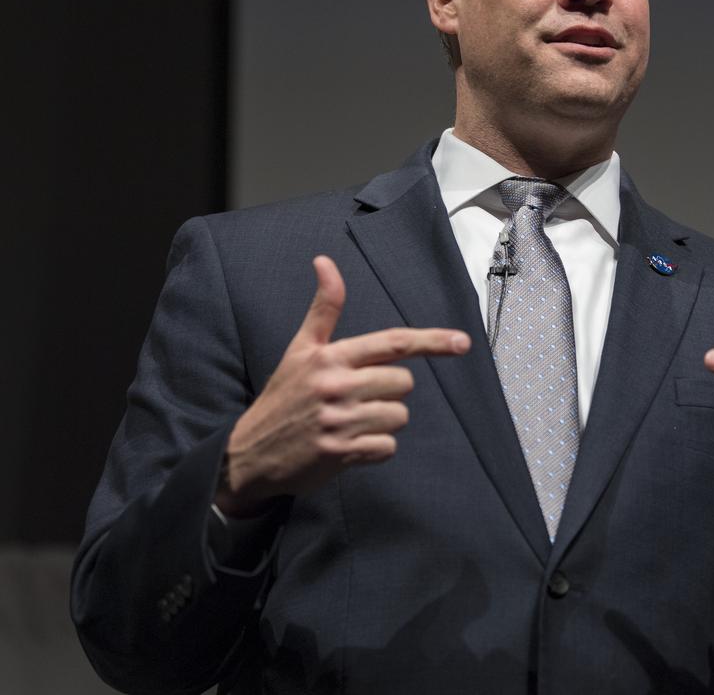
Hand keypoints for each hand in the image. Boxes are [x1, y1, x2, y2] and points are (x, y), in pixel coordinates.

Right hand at [216, 255, 470, 515]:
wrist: (250, 453)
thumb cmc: (284, 397)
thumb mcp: (300, 349)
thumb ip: (323, 308)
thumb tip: (325, 260)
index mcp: (330, 357)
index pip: (391, 343)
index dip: (431, 341)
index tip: (462, 342)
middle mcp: (336, 385)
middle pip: (403, 382)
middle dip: (390, 391)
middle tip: (359, 397)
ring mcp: (339, 421)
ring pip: (398, 416)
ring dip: (383, 422)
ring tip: (351, 422)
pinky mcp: (341, 453)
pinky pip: (387, 447)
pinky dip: (375, 449)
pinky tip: (350, 445)